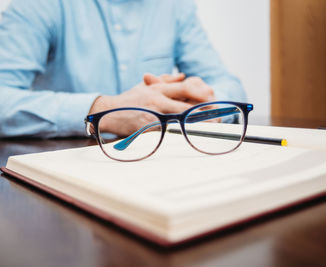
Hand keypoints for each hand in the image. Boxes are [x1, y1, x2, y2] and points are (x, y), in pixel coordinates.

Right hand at [88, 73, 217, 135]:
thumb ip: (165, 79)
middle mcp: (157, 101)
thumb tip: (184, 76)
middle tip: (219, 118)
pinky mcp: (147, 130)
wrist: (107, 112)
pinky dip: (181, 135)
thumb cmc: (128, 99)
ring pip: (180, 121)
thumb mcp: (145, 85)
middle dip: (204, 113)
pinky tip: (191, 138)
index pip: (186, 89)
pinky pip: (168, 133)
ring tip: (210, 129)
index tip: (214, 98)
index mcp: (158, 89)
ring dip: (196, 125)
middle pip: (187, 106)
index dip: (202, 94)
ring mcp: (152, 116)